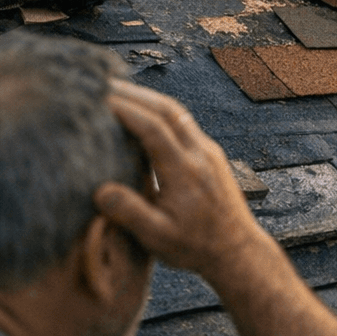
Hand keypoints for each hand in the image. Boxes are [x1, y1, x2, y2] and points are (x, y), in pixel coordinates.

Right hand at [93, 79, 261, 273]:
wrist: (237, 251)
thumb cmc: (195, 247)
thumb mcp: (158, 237)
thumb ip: (130, 213)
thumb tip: (101, 190)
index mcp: (185, 170)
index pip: (153, 128)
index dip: (126, 109)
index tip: (99, 99)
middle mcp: (200, 154)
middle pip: (167, 110)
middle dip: (134, 94)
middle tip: (103, 84)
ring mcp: (208, 152)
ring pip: (178, 113)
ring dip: (149, 99)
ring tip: (119, 92)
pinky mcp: (211, 155)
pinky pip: (184, 123)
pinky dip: (161, 112)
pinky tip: (144, 115)